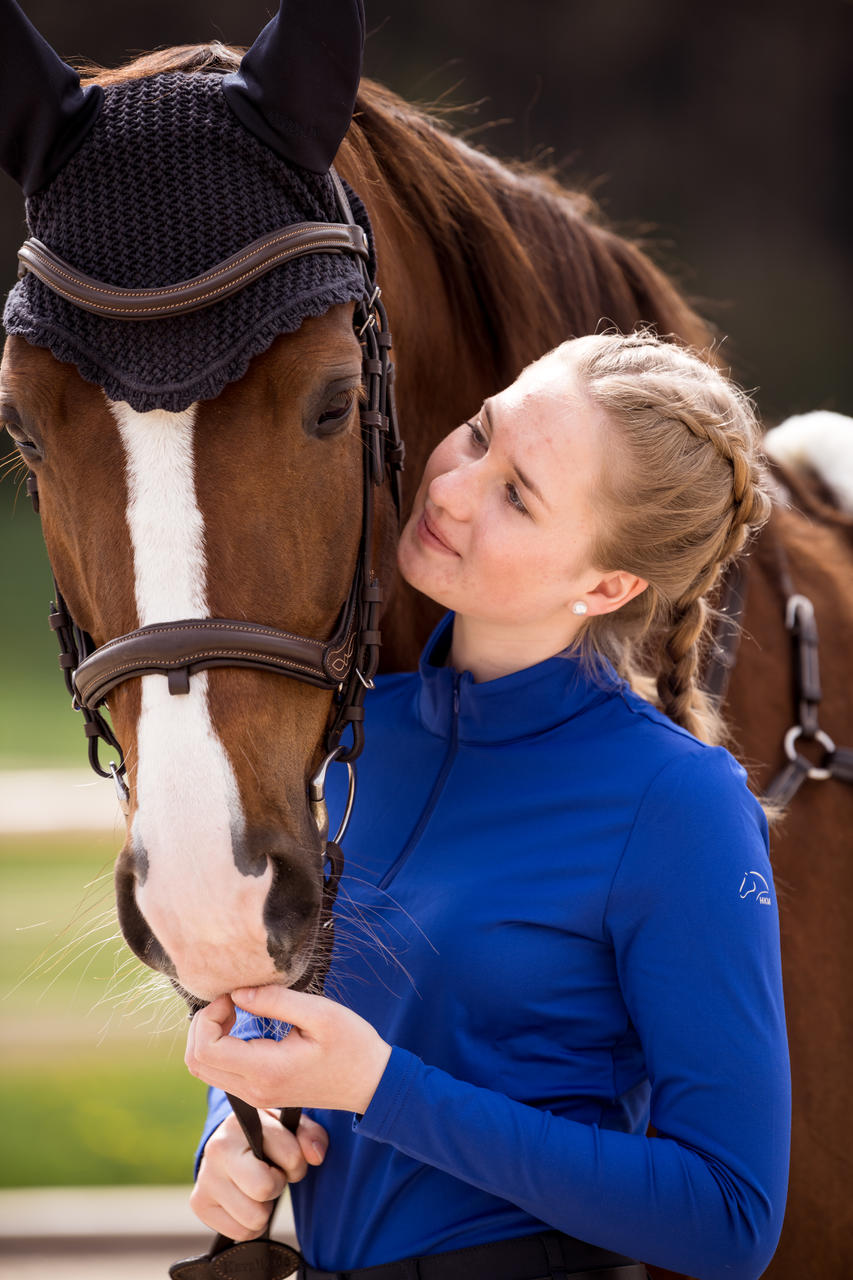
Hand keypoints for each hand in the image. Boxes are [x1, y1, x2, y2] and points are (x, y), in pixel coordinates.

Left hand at [185, 986, 392, 1115]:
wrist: (372, 1084)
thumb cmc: (353, 1046)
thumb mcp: (321, 1014)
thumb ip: (276, 1001)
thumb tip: (237, 993)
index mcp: (266, 1070)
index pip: (206, 1049)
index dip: (209, 1016)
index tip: (233, 995)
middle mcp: (254, 1090)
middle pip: (196, 1062)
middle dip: (202, 1024)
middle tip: (231, 999)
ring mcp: (255, 1096)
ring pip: (204, 1069)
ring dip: (209, 1035)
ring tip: (236, 1009)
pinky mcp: (259, 1093)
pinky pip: (220, 1072)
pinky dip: (219, 1046)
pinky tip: (242, 1023)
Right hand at [190, 1107, 327, 1240]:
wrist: (229, 1143)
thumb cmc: (265, 1135)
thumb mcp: (289, 1126)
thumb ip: (311, 1136)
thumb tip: (316, 1156)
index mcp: (242, 1124)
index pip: (290, 1157)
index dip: (296, 1162)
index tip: (285, 1157)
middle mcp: (217, 1149)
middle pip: (264, 1190)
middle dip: (276, 1186)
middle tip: (270, 1175)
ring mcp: (205, 1178)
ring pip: (254, 1219)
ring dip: (263, 1207)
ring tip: (254, 1187)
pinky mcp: (200, 1204)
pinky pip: (241, 1233)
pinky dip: (249, 1223)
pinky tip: (244, 1200)